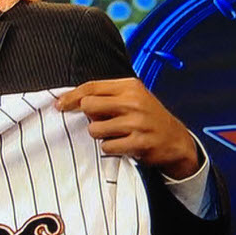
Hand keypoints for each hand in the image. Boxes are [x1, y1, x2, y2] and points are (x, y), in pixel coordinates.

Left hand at [55, 78, 199, 179]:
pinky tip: (123, 144)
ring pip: (95, 129)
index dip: (71, 97)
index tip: (59, 105)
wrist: (176, 140)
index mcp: (130, 86)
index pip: (91, 87)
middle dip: (89, 117)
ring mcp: (137, 123)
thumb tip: (71, 100)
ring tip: (115, 134)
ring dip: (100, 135)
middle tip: (102, 121)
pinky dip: (111, 148)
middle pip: (88, 106)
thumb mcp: (132, 97)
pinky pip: (107, 146)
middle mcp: (133, 102)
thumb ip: (106, 95)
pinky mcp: (139, 142)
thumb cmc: (147, 117)